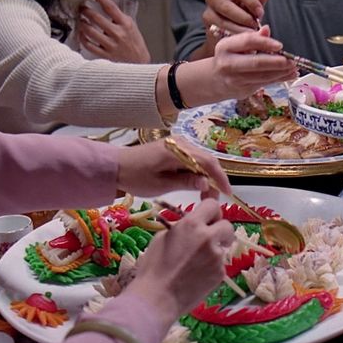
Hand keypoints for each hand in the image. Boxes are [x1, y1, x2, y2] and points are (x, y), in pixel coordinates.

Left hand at [77, 0, 150, 62]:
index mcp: (126, 24)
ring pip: (89, 31)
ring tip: (82, 21)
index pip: (110, 7)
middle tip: (83, 9)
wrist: (140, 63)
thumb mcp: (131, 27)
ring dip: (82, 23)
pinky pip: (89, 45)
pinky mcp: (106, 55)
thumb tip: (105, 6)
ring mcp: (111, 45)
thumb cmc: (135, 45)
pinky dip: (82, 38)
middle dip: (86, 11)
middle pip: (96, 18)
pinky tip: (82, 34)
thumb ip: (119, 17)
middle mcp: (118, 34)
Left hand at [116, 136, 231, 198]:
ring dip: (207, 177)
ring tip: (205, 196)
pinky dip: (198, 173)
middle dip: (214, 180)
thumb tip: (206, 183)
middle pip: (207, 160)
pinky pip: (193, 160)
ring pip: (202, 160)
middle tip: (213, 200)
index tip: (227, 193)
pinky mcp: (175, 148)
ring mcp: (178, 144)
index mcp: (176, 150)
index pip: (207, 161)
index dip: (220, 177)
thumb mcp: (160, 185)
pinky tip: (196, 186)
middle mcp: (181, 143)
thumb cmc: (135, 177)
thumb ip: (185, 182)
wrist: (115, 167)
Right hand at [124, 199, 232, 327]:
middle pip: (227, 225)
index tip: (207, 218)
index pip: (212, 206)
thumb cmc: (152, 268)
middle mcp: (208, 237)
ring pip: (224, 246)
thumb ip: (182, 228)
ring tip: (197, 262)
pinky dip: (212, 267)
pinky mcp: (220, 273)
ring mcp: (217, 257)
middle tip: (210, 238)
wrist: (156, 299)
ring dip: (215, 250)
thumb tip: (193, 226)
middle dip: (220, 230)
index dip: (210, 211)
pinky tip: (197, 275)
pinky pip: (220, 264)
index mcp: (191, 224)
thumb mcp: (162, 238)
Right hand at [203, 0, 267, 34]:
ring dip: (238, 30)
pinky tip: (240, 40)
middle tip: (255, 28)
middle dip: (244, 19)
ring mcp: (209, 8)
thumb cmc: (245, 16)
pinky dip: (231, 37)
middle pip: (228, 7)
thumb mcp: (254, 8)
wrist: (230, 33)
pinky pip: (219, 31)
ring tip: (250, 35)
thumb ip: (258, 0)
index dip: (250, 1)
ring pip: (223, 21)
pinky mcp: (207, 20)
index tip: (260, 14)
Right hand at [208, 26, 297, 99]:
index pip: (247, 42)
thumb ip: (252, 37)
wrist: (215, 80)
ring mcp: (236, 79)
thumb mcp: (236, 44)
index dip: (265, 43)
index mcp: (226, 47)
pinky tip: (289, 75)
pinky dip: (279, 79)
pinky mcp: (244, 90)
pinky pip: (265, 84)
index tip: (279, 45)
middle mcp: (228, 63)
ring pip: (263, 76)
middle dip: (276, 62)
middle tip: (291, 61)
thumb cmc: (229, 58)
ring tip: (293, 68)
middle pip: (256, 62)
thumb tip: (267, 29)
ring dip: (281, 72)